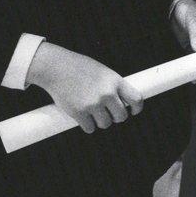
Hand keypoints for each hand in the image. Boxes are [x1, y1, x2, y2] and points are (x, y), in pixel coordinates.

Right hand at [26, 43, 143, 133]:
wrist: (57, 68)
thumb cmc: (81, 68)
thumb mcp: (104, 72)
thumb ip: (114, 86)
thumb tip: (123, 102)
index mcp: (116, 81)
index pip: (136, 99)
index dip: (137, 108)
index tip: (134, 111)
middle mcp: (107, 94)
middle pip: (121, 116)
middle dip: (116, 117)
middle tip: (110, 113)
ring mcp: (93, 104)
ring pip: (105, 124)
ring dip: (101, 122)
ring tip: (95, 113)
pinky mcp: (79, 113)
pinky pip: (90, 128)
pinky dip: (88, 126)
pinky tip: (85, 118)